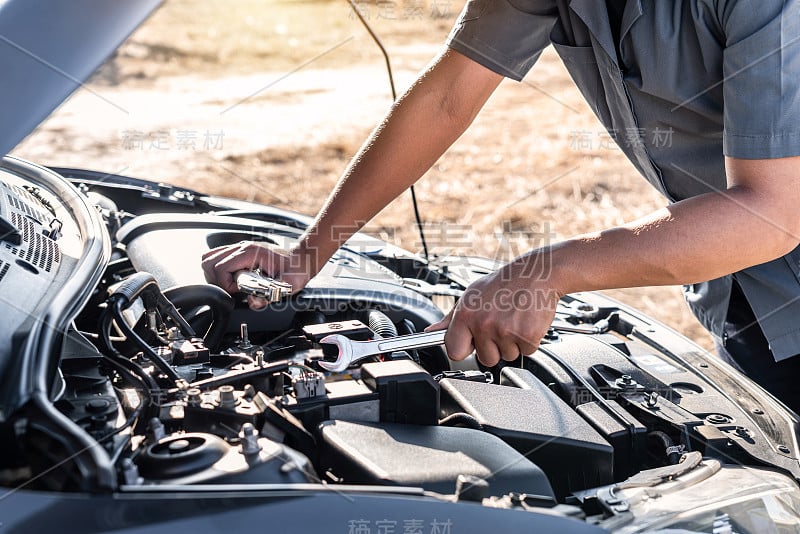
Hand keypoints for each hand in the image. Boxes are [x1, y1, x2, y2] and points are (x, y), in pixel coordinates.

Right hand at [202, 241, 313, 309]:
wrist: (302, 259)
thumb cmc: (295, 270)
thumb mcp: (286, 286)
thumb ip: (270, 296)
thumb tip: (253, 302)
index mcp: (250, 253)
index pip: (219, 267)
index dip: (225, 285)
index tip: (239, 291)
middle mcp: (242, 247)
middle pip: (209, 261)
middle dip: (216, 280)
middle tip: (233, 289)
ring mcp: (240, 248)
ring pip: (210, 258)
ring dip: (216, 275)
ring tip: (233, 284)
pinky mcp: (240, 253)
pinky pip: (218, 258)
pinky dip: (220, 271)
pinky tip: (234, 279)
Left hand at [425, 253, 560, 366]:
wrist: (535, 274)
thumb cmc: (503, 284)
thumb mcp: (471, 296)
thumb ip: (450, 319)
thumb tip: (431, 332)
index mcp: (466, 315)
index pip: (455, 352)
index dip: (465, 348)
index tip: (471, 342)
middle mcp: (484, 324)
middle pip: (484, 359)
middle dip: (493, 347)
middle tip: (499, 326)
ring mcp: (505, 331)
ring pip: (506, 356)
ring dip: (511, 344)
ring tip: (513, 321)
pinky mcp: (527, 336)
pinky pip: (525, 352)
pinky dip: (528, 341)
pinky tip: (525, 323)